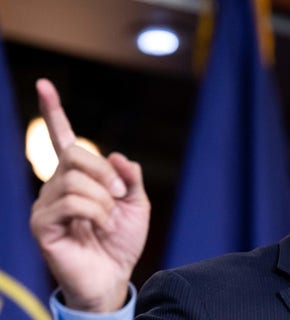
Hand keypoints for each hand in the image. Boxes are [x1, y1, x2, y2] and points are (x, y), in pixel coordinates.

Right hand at [30, 78, 150, 312]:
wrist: (115, 275)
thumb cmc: (122, 240)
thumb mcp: (137, 203)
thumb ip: (128, 176)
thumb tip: (115, 155)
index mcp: (79, 177)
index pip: (63, 139)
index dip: (54, 112)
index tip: (44, 85)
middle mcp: (57, 185)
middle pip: (76, 154)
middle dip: (105, 173)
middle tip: (119, 197)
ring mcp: (46, 204)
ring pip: (76, 179)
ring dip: (104, 200)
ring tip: (108, 220)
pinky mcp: (42, 224)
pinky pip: (71, 202)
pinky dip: (96, 213)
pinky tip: (99, 228)